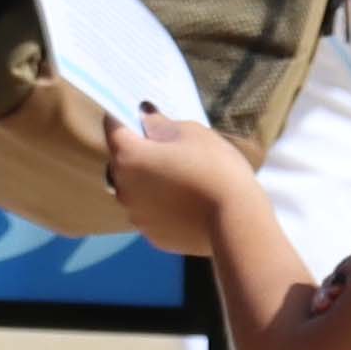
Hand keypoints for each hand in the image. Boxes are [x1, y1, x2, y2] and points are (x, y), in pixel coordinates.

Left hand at [101, 112, 258, 252]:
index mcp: (128, 156)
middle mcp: (123, 188)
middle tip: (168, 147)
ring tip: (182, 179)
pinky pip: (152, 214)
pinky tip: (188, 203)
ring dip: (149, 182)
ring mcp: (137, 216)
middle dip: (139, 152)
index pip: (112, 127)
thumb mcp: (191, 132)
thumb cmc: (215, 167)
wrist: (237, 220)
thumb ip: (161, 124)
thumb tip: (146, 121)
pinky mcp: (153, 236)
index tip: (137, 112)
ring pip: (136, 191)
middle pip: (122, 162)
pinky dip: (163, 207)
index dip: (124, 116)